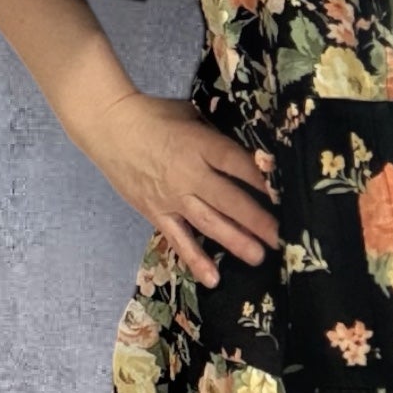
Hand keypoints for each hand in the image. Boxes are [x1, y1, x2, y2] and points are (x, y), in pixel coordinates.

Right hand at [76, 91, 279, 287]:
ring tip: (259, 256)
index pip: (237, 164)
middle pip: (229, 200)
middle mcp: (189, 174)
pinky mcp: (157, 212)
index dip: (262, 180)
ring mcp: (172, 197)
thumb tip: (245, 146)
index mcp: (200, 144)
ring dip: (235, 241)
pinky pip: (179, 240)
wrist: (108, 126)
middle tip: (281, 237)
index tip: (285, 194)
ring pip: (209, 223)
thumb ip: (215, 133)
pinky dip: (195, 259)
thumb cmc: (153, 114)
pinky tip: (213, 278)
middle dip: (258, 220)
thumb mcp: (191, 114)